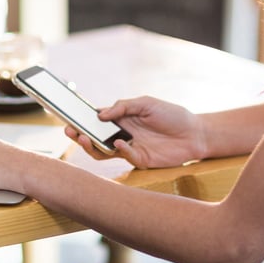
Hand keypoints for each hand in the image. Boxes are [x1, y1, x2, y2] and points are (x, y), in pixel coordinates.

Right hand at [69, 96, 204, 168]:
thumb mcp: (146, 103)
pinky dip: (119, 149)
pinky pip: (123, 156)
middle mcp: (122, 134)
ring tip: (84, 139)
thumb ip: (123, 107)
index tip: (69, 116)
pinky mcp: (140, 160)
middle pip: (95, 137)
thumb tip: (100, 114)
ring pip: (103, 151)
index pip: (97, 119)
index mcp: (122, 118)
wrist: (194, 133)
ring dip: (91, 146)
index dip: (83, 118)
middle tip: (70, 131)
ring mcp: (130, 148)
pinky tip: (120, 142)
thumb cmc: (171, 114)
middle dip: (79, 135)